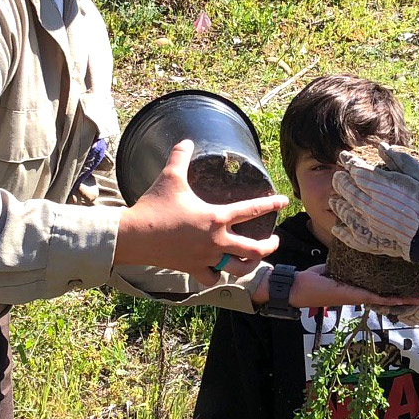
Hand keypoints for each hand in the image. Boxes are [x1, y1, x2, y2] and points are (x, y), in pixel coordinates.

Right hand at [117, 140, 287, 280]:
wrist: (134, 236)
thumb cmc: (154, 206)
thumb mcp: (169, 177)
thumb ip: (180, 157)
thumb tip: (186, 140)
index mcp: (216, 218)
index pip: (251, 210)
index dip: (271, 204)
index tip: (284, 202)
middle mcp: (216, 241)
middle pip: (254, 249)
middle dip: (269, 246)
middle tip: (274, 240)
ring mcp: (205, 258)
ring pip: (238, 268)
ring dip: (250, 265)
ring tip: (254, 260)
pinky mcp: (192, 269)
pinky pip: (212, 278)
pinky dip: (217, 275)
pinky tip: (218, 271)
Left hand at [287, 264, 418, 309]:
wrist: (298, 287)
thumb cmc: (312, 278)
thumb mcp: (333, 266)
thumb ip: (345, 261)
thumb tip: (354, 248)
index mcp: (358, 289)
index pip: (383, 290)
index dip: (400, 290)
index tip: (415, 288)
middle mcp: (361, 296)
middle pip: (391, 298)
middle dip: (410, 298)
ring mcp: (358, 298)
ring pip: (388, 300)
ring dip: (407, 301)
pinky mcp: (354, 296)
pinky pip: (377, 298)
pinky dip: (392, 299)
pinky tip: (405, 300)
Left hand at [328, 144, 418, 260]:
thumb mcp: (417, 173)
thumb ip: (397, 158)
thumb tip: (381, 147)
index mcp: (379, 184)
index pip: (355, 168)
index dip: (348, 161)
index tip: (344, 156)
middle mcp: (369, 202)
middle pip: (345, 188)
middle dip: (339, 180)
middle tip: (337, 175)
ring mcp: (367, 221)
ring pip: (344, 209)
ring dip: (337, 202)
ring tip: (334, 198)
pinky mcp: (370, 238)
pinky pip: (348, 234)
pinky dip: (340, 230)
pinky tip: (337, 227)